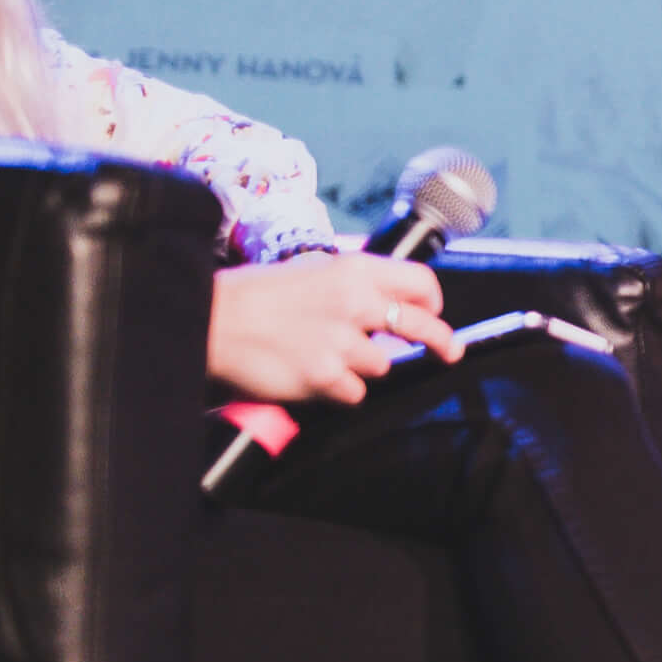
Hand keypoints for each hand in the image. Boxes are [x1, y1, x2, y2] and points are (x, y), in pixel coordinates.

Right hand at [208, 252, 459, 404]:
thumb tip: (387, 302)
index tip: (432, 312)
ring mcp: (342, 342)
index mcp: (354, 271)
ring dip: (361, 366)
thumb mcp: (313, 270)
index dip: (431, 301)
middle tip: (447, 350)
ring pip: (381, 365)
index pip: (419, 284)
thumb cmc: (257, 295)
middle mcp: (355, 303)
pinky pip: (354, 392)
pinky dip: (338, 388)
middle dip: (441, 341)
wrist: (214, 319)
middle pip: (422, 327)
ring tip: (324, 352)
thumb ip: (353, 284)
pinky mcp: (326, 376)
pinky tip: (312, 372)